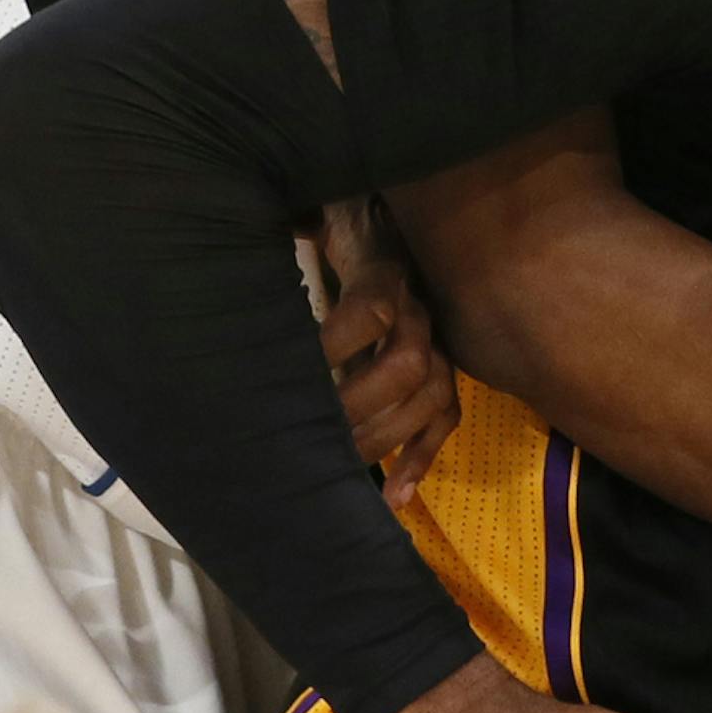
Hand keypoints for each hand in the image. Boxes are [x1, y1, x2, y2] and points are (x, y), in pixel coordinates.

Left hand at [317, 198, 460, 496]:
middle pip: (408, 366)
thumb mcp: (319, 215)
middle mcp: (420, 309)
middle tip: (313, 433)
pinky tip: (395, 497)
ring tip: (343, 469)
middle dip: (360, 405)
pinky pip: (446, 419)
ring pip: (431, 398)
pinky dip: (422, 459)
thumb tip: (265, 231)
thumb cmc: (340, 221)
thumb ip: (299, 223)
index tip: (295, 372)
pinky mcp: (445, 371)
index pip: (371, 309)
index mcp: (385, 270)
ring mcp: (439, 343)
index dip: (337, 343)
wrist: (389, 215)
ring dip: (388, 438)